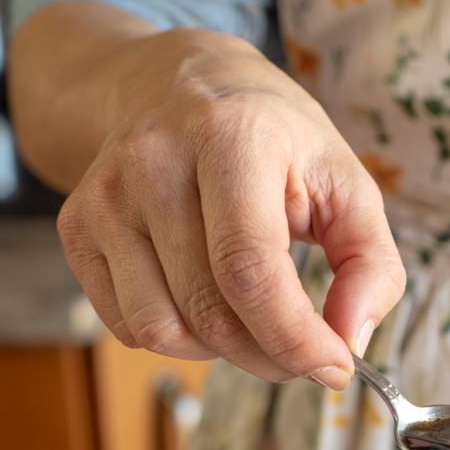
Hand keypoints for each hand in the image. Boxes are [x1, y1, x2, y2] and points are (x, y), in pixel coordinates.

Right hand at [53, 28, 404, 386]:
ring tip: (250, 316)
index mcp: (230, 137)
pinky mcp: (78, 228)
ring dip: (221, 351)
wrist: (174, 82)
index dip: (295, 338)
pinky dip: (177, 337)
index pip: (250, 272)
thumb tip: (349, 340)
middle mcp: (154, 162)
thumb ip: (372, 265)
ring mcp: (106, 197)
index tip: (334, 367)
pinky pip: (129, 328)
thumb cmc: (271, 141)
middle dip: (270, 356)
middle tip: (302, 352)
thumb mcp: (346, 182)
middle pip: (210, 313)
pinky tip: (202, 299)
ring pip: (165, 331)